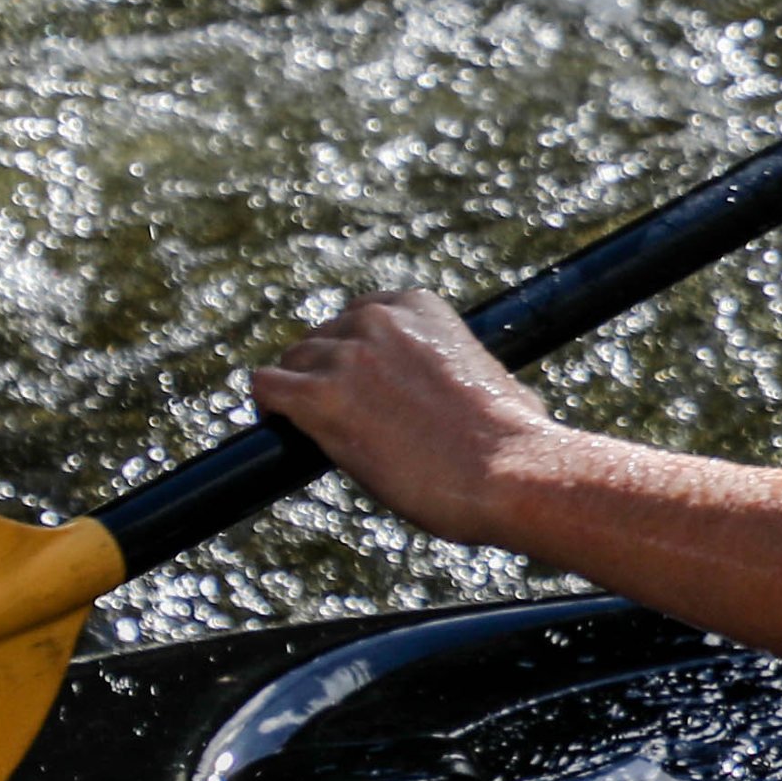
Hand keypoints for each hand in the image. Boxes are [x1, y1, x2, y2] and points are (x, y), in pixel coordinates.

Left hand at [246, 291, 561, 547]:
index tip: (359, 383)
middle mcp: (379, 321)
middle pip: (321, 338)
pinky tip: (281, 427)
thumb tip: (497, 398)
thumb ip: (469, 370)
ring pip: (291, 364)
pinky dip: (270, 408)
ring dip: (299, 395)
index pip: (360, 315)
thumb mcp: (496, 380)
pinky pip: (267, 388)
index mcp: (420, 307)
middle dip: (326, 375)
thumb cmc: (514, 441)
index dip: (355, 353)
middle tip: (342, 418)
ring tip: (316, 432)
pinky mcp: (319, 399)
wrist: (509, 473)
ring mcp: (346, 358)